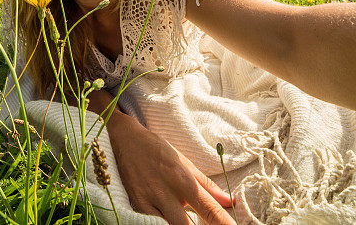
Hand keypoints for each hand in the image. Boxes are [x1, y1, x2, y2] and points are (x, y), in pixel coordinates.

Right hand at [108, 113, 235, 224]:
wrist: (125, 139)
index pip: (208, 208)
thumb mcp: (185, 162)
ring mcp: (149, 201)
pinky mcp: (135, 206)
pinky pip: (151, 223)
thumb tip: (230, 202)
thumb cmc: (158, 150)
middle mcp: (167, 193)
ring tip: (187, 223)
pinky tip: (168, 220)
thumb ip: (207, 185)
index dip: (223, 223)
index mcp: (183, 180)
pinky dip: (161, 224)